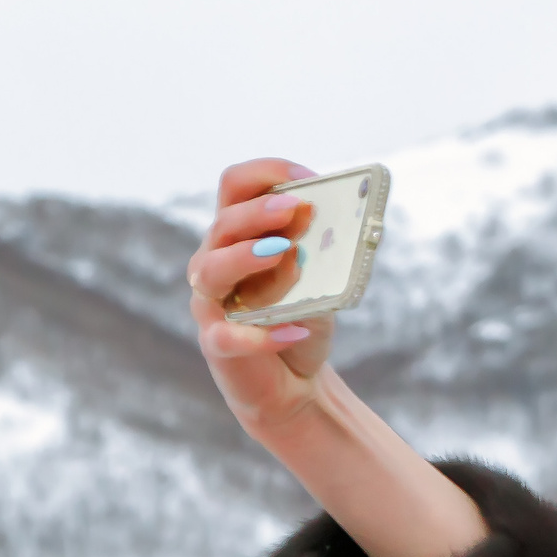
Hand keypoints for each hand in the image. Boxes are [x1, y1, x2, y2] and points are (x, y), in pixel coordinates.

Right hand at [188, 158, 336, 439]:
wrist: (295, 382)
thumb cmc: (301, 319)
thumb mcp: (320, 280)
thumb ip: (323, 253)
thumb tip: (346, 224)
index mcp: (240, 235)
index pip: (236, 186)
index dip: (267, 174)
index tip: (307, 179)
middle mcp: (215, 262)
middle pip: (223, 224)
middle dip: (258, 212)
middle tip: (294, 209)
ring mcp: (211, 304)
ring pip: (211, 270)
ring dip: (245, 256)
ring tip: (282, 253)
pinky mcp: (218, 345)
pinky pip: (229, 336)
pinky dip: (263, 334)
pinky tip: (296, 331)